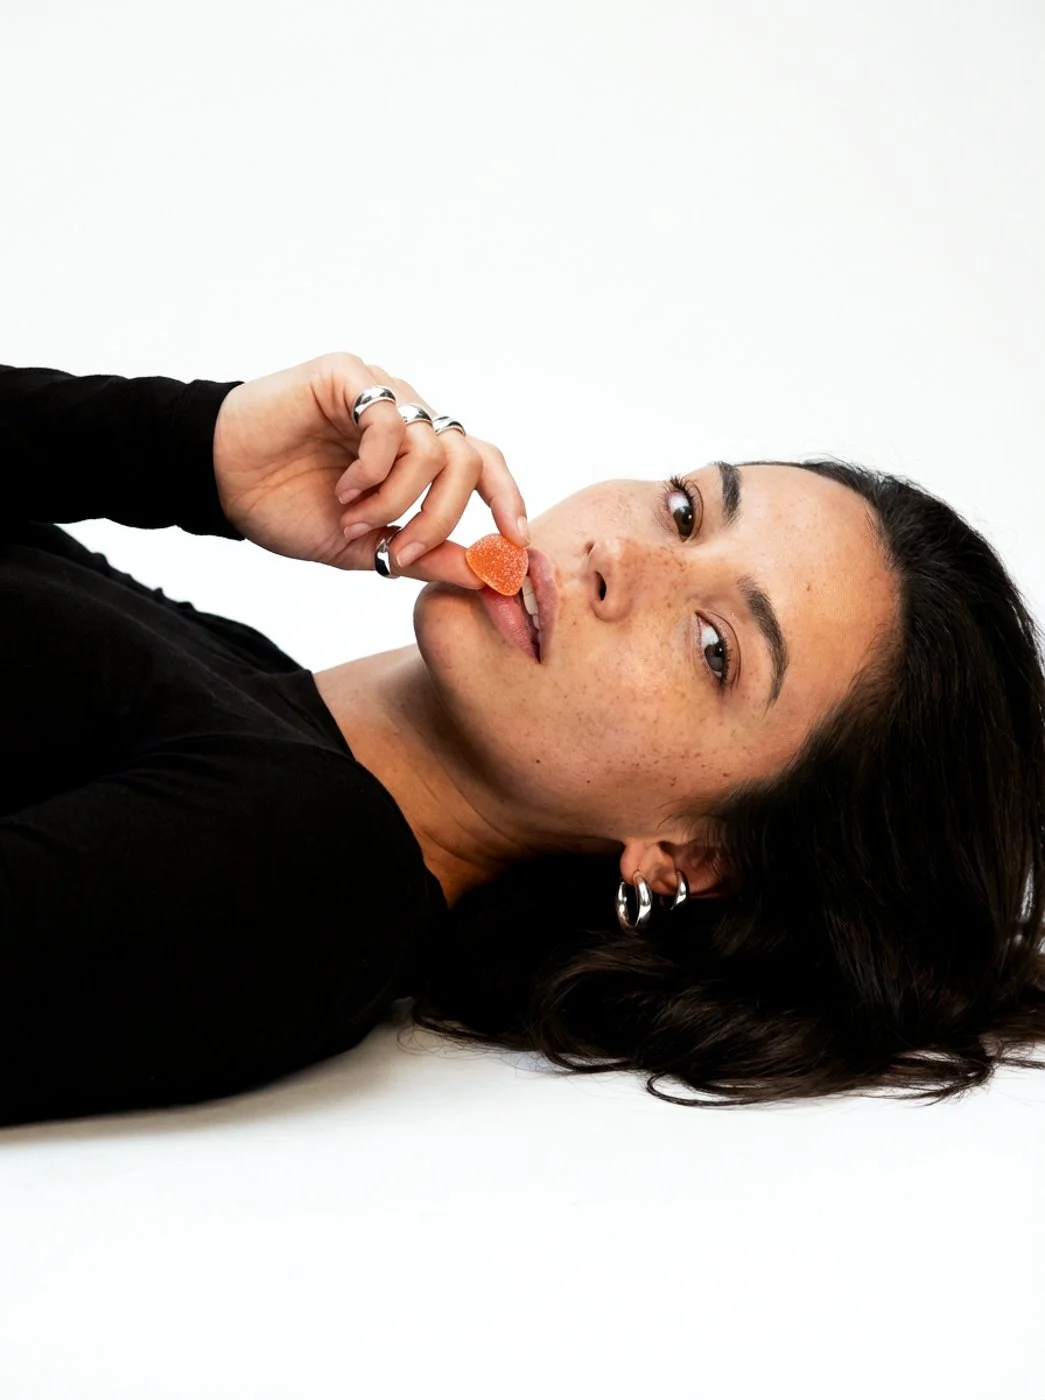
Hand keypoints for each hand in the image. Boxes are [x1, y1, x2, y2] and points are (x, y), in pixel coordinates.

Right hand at [212, 352, 528, 588]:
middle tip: (402, 550)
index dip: (507, 499)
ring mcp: (379, 394)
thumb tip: (486, 575)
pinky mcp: (347, 376)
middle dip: (442, 517)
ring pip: (432, 446)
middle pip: (467, 460)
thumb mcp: (366, 548)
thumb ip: (424, 556)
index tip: (515, 544)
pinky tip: (344, 487)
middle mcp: (406, 419)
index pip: (483, 464)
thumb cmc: (287, 509)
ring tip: (355, 517)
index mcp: (415, 455)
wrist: (220, 482)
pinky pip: (389, 421)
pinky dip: (374, 468)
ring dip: (398, 499)